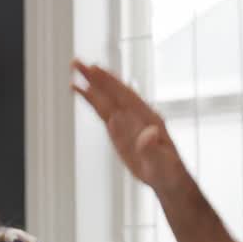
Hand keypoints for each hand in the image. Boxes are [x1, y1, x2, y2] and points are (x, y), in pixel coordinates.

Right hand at [72, 61, 188, 193]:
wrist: (167, 179)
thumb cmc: (168, 171)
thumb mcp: (162, 162)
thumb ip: (153, 148)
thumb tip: (149, 132)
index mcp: (147, 118)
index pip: (125, 96)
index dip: (110, 83)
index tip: (95, 69)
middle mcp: (136, 115)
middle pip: (113, 92)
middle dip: (96, 77)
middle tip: (77, 62)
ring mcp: (126, 122)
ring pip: (106, 100)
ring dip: (91, 85)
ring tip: (75, 71)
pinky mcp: (118, 131)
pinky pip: (103, 112)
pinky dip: (93, 100)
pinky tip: (83, 91)